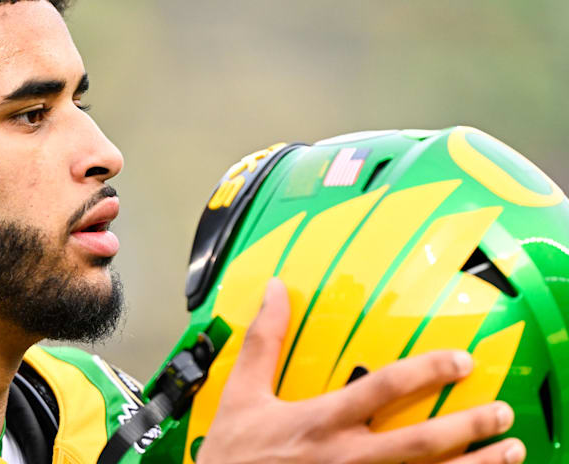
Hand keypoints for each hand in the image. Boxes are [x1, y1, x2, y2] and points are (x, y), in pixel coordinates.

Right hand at [195, 278, 525, 463]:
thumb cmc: (231, 457)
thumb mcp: (239, 395)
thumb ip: (262, 342)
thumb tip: (273, 292)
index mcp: (320, 421)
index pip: (384, 389)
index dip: (429, 372)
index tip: (460, 361)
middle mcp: (346, 458)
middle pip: (421, 442)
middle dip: (468, 426)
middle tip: (500, 412)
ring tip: (509, 452)